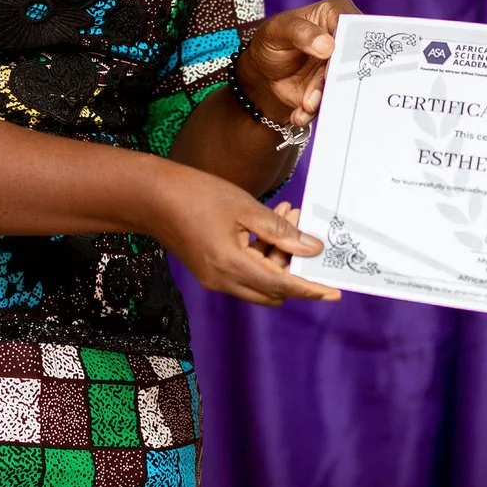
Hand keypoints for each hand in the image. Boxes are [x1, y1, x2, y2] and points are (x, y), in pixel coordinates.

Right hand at [140, 162, 339, 307]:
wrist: (153, 197)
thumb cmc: (197, 195)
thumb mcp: (245, 208)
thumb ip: (280, 231)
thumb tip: (312, 249)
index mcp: (231, 265)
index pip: (282, 286)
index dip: (310, 289)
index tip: (334, 291)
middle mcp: (223, 280)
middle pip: (273, 290)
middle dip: (294, 266)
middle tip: (302, 229)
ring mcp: (214, 279)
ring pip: (260, 283)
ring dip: (278, 258)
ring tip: (285, 215)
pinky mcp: (209, 272)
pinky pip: (245, 275)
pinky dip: (261, 257)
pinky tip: (266, 225)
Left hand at [237, 0, 359, 132]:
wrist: (263, 68)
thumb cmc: (274, 37)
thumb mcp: (279, 29)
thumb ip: (301, 33)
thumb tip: (328, 45)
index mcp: (337, 15)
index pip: (355, 27)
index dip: (353, 44)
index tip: (343, 60)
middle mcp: (345, 43)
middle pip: (353, 60)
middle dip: (339, 78)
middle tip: (325, 86)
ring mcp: (339, 70)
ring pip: (341, 86)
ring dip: (324, 98)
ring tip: (307, 103)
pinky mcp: (330, 92)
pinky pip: (327, 104)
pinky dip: (313, 112)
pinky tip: (300, 114)